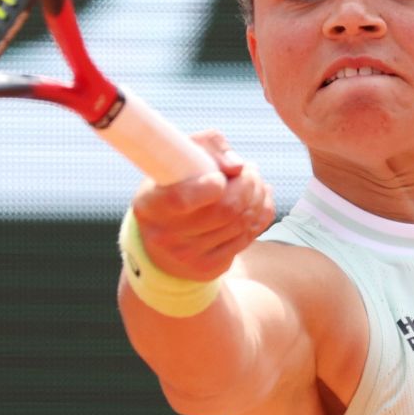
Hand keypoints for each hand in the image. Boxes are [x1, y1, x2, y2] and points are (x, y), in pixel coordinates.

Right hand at [130, 130, 275, 280]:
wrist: (160, 242)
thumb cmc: (172, 187)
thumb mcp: (177, 160)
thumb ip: (207, 147)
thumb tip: (238, 166)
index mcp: (152, 205)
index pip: (182, 199)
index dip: (210, 186)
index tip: (220, 177)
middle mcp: (166, 235)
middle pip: (227, 209)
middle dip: (248, 184)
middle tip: (249, 170)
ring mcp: (189, 256)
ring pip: (243, 223)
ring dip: (258, 196)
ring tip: (254, 181)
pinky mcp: (209, 267)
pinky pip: (249, 237)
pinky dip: (261, 214)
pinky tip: (258, 199)